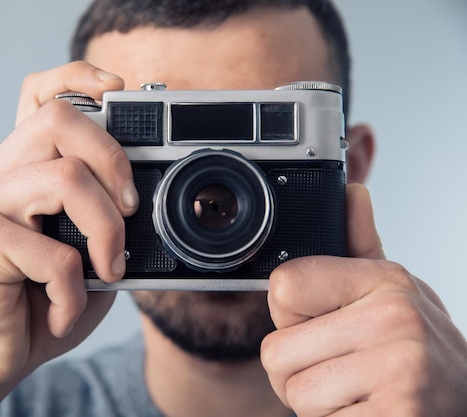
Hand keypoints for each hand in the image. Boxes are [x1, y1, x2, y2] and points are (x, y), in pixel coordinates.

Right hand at [0, 61, 135, 416]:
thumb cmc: (34, 303)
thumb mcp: (83, 253)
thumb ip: (103, 219)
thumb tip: (146, 202)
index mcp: (21, 167)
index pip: (39, 95)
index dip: (78, 78)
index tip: (119, 92)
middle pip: (60, 121)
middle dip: (115, 163)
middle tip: (129, 212)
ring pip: (65, 178)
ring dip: (105, 232)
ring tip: (107, 269)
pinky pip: (53, 252)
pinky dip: (75, 291)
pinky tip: (64, 310)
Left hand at [261, 184, 466, 415]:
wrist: (464, 403)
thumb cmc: (416, 350)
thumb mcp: (392, 293)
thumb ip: (360, 247)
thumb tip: (351, 192)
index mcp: (386, 281)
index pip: (283, 286)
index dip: (289, 316)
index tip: (319, 324)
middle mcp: (396, 318)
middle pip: (276, 350)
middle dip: (297, 370)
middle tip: (339, 371)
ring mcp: (400, 370)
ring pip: (294, 391)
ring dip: (314, 402)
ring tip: (354, 392)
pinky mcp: (396, 416)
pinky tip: (365, 411)